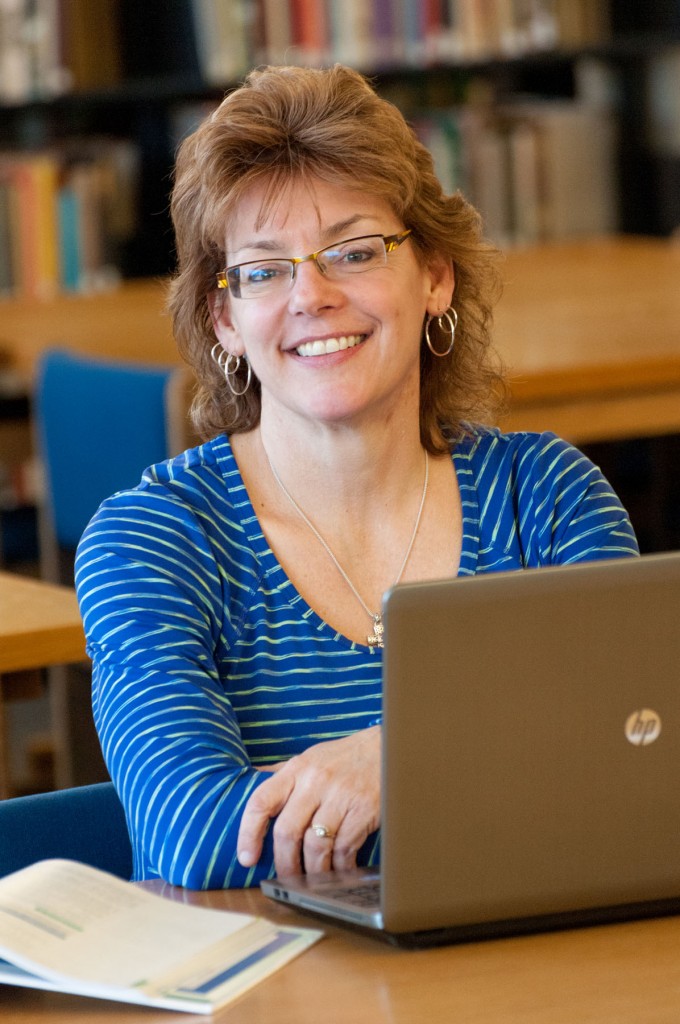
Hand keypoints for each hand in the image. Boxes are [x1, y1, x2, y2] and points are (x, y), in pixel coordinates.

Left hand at [237, 726, 380, 876]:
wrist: (387, 748)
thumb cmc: (344, 757)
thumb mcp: (309, 758)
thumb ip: (282, 774)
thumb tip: (251, 780)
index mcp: (297, 769)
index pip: (261, 801)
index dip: (248, 832)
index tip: (247, 857)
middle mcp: (315, 781)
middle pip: (288, 831)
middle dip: (284, 863)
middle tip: (286, 877)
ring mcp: (340, 795)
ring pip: (315, 846)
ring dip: (312, 870)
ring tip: (312, 878)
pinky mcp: (364, 810)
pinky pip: (344, 848)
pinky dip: (339, 866)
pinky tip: (338, 869)